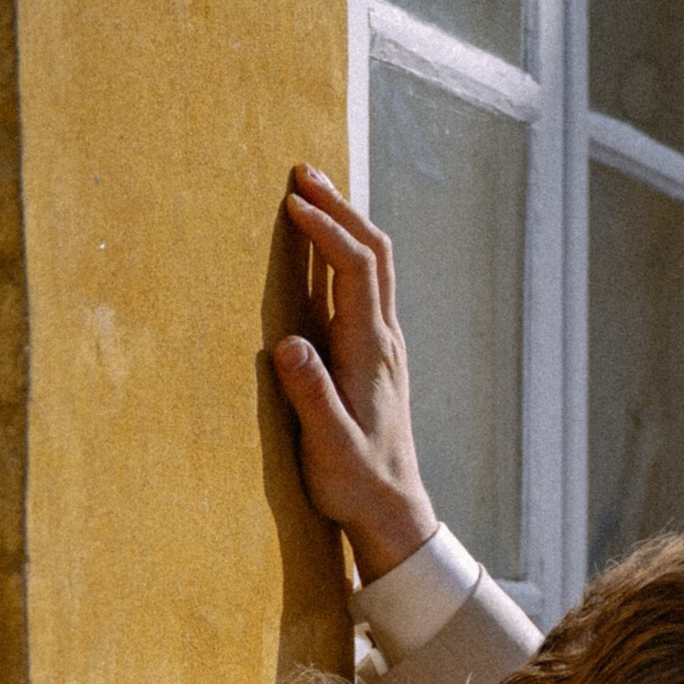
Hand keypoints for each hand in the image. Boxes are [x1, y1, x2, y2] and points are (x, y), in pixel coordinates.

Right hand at [270, 166, 437, 581]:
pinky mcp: (376, 356)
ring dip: (345, 223)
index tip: (292, 203)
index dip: (327, 230)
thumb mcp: (329, 448)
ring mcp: (383, 346)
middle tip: (302, 172)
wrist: (393, 512)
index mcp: (370, 352)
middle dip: (340, 207)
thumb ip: (310, 397)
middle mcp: (384, 340)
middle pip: (374, 252)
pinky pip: (365, 288)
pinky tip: (323, 249)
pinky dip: (345, 253)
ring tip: (310, 193)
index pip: (355, 269)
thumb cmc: (356, 484)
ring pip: (374, 266)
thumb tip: (289, 344)